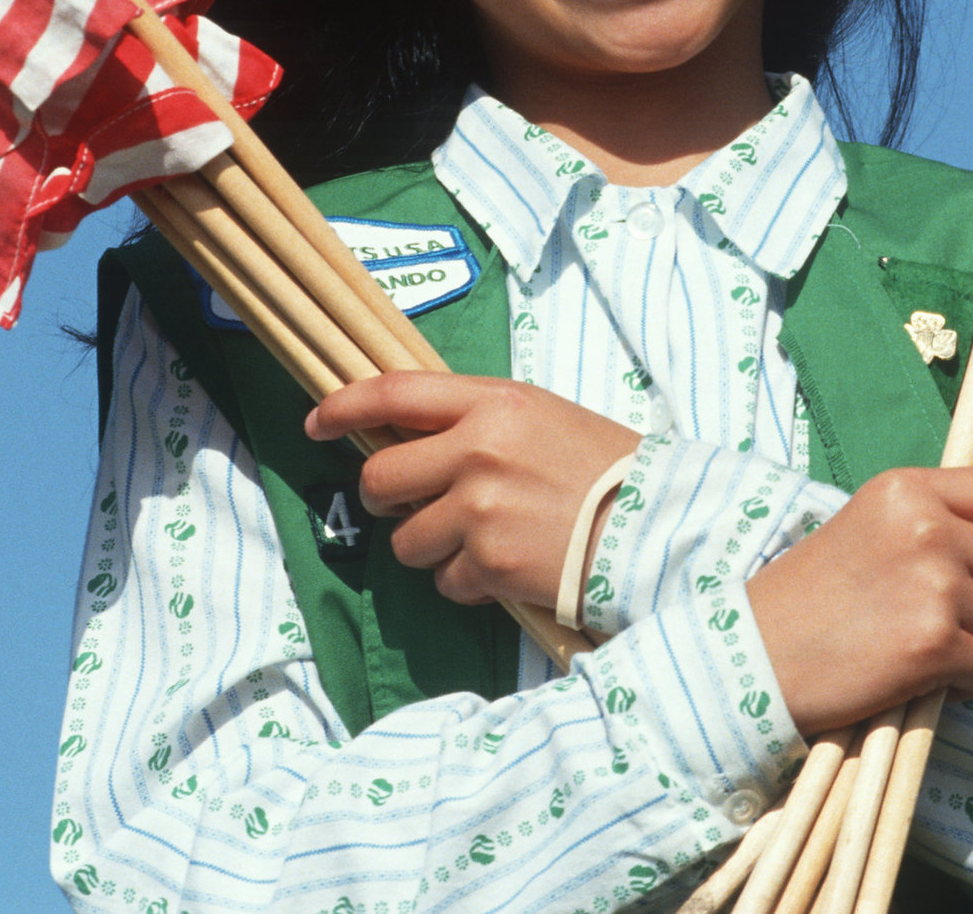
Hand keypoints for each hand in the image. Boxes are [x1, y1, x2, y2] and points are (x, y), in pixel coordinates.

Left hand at [308, 372, 639, 608]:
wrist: (655, 528)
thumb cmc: (603, 470)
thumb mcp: (542, 416)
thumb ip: (476, 419)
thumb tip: (408, 437)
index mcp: (494, 403)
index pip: (393, 392)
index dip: (344, 406)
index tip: (317, 422)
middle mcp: (479, 451)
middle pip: (381, 477)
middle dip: (384, 498)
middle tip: (409, 505)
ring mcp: (480, 510)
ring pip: (406, 540)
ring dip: (432, 548)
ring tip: (483, 540)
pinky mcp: (489, 564)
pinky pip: (444, 581)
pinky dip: (467, 581)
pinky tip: (508, 566)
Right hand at [744, 468, 972, 735]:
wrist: (753, 653)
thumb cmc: (810, 595)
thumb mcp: (870, 524)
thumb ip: (936, 518)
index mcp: (910, 489)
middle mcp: (928, 528)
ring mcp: (934, 585)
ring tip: (939, 647)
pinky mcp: (933, 644)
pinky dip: (971, 679)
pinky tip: (931, 676)